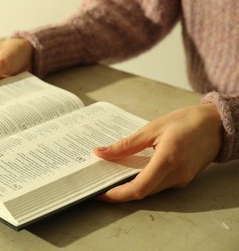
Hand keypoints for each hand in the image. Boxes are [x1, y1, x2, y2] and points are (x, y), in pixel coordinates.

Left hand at [94, 103, 221, 201]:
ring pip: (150, 191)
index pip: (139, 187)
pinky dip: (142, 182)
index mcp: (168, 159)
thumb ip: (126, 144)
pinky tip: (130, 172)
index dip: (117, 194)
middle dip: (119, 193)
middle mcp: (177, 175)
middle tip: (99, 184)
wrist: (217, 124)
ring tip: (110, 177)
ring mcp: (182, 179)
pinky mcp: (183, 179)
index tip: (99, 193)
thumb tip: (101, 152)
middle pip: (142, 192)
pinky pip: (159, 185)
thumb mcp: (152, 128)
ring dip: (130, 188)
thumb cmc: (187, 121)